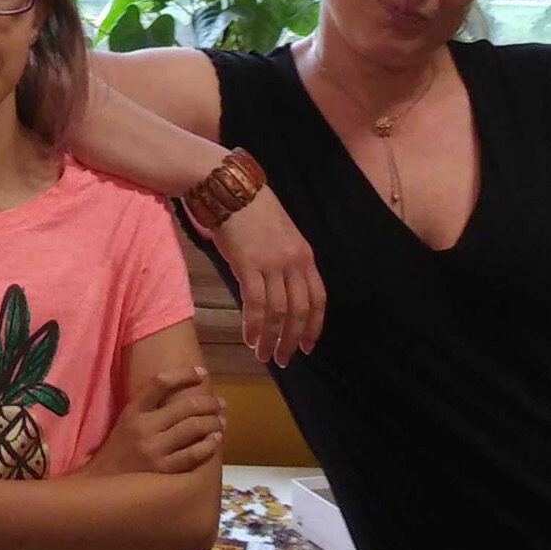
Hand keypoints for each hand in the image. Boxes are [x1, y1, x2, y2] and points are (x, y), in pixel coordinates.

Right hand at [80, 364, 225, 476]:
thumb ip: (148, 408)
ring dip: (213, 421)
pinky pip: (194, 454)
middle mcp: (144, 427)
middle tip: (221, 403)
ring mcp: (154, 449)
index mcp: (132, 411)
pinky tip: (216, 440)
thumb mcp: (126, 422)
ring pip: (194, 428)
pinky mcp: (163, 471)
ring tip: (221, 421)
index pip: (160, 382)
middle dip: (209, 402)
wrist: (103, 485)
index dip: (184, 374)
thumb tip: (182, 394)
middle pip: (185, 406)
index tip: (202, 373)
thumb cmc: (118, 451)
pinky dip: (209, 445)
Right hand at [208, 193, 324, 364]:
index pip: (317, 299)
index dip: (314, 327)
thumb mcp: (283, 237)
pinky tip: (249, 337)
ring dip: (270, 338)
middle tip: (282, 358)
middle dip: (291, 340)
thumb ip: (287, 265)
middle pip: (299, 311)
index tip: (307, 347)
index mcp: (305, 256)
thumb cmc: (254, 213)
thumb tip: (282, 296)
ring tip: (263, 354)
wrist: (233, 190)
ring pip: (277, 312)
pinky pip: (254, 303)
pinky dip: (253, 325)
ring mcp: (271, 264)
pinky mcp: (248, 264)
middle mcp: (293, 262)